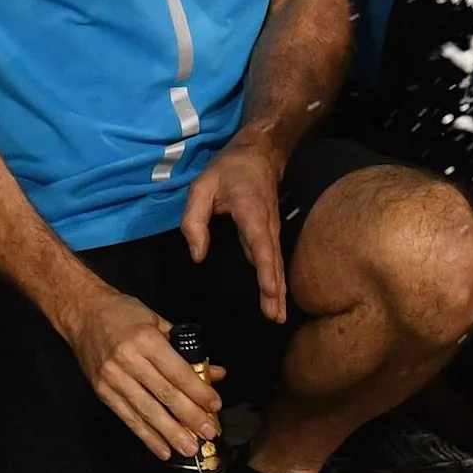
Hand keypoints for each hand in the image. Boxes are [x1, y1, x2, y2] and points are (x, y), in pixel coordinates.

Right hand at [58, 286, 217, 458]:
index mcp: (145, 340)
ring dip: (170, 433)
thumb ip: (185, 349)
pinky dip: (146, 435)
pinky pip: (128, 418)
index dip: (198, 391)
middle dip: (189, 417)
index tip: (214, 406)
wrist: (82, 312)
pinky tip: (162, 448)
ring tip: (188, 448)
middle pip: (164, 394)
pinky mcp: (102, 392)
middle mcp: (128, 360)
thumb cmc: (122, 313)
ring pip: (146, 411)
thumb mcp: (157, 321)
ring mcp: (113, 378)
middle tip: (208, 433)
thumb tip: (214, 372)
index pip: (177, 372)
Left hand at [180, 133, 286, 323]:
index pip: (260, 246)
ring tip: (277, 316)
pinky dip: (275, 279)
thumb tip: (197, 255)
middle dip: (276, 291)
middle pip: (273, 262)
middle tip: (276, 318)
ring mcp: (270, 230)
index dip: (266, 271)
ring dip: (278, 290)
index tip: (271, 293)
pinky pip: (272, 259)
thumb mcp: (202, 187)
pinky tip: (274, 296)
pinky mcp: (268, 233)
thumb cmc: (228, 169)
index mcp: (251, 213)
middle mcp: (266, 226)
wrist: (258, 153)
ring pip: (275, 263)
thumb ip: (194, 221)